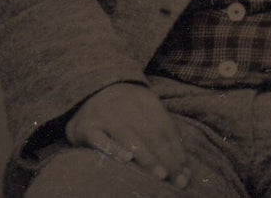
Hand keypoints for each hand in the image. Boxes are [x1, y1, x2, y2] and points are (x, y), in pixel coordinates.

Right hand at [65, 82, 189, 188]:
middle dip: (166, 157)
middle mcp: (126, 104)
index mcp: (144, 99)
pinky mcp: (86, 127)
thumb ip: (161, 132)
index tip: (184, 171)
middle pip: (151, 132)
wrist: (88, 92)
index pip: (165, 126)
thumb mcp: (143, 111)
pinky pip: (101, 139)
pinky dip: (115, 149)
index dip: (176, 149)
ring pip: (129, 136)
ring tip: (161, 174)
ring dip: (147, 156)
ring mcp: (105, 114)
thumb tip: (182, 165)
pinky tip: (127, 160)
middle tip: (176, 178)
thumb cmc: (123, 110)